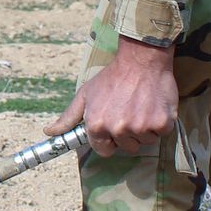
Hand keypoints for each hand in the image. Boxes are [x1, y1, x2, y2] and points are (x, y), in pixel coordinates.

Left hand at [46, 36, 177, 157]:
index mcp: (97, 125)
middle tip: (130, 111)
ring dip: (145, 128)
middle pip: (127, 147)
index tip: (115, 128)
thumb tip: (49, 132)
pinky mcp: (161, 123)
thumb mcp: (85, 95)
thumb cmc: (112, 78)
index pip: (105, 151)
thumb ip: (68, 118)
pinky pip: (161, 134)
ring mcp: (140, 127)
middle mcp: (118, 129)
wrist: (141, 60)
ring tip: (141, 106)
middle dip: (129, 134)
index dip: (110, 140)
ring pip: (145, 141)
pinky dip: (161, 123)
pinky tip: (154, 106)